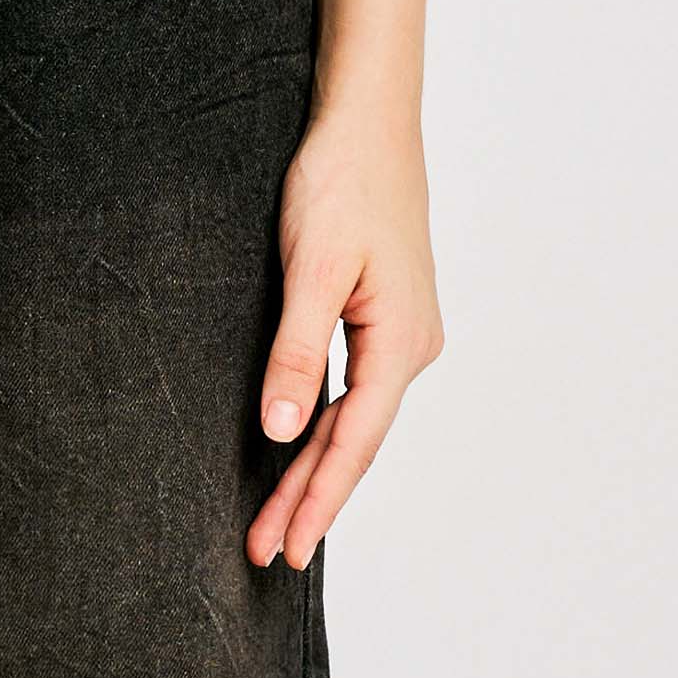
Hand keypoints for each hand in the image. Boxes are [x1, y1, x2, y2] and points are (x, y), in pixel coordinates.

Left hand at [248, 101, 439, 570]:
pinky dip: (323, 429)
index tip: (290, 550)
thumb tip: (281, 431)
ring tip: (274, 522)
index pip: (352, 442)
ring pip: (352, 420)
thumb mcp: (309, 268)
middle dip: (308, 498)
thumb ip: (296, 353)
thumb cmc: (341, 184)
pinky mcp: (385, 319)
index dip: (318, 500)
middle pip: (352, 441)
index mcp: (399, 342)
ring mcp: (402, 335)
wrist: (369, 123)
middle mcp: (411, 347)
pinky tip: (300, 454)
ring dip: (313, 469)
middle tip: (266, 554)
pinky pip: (352, 392)